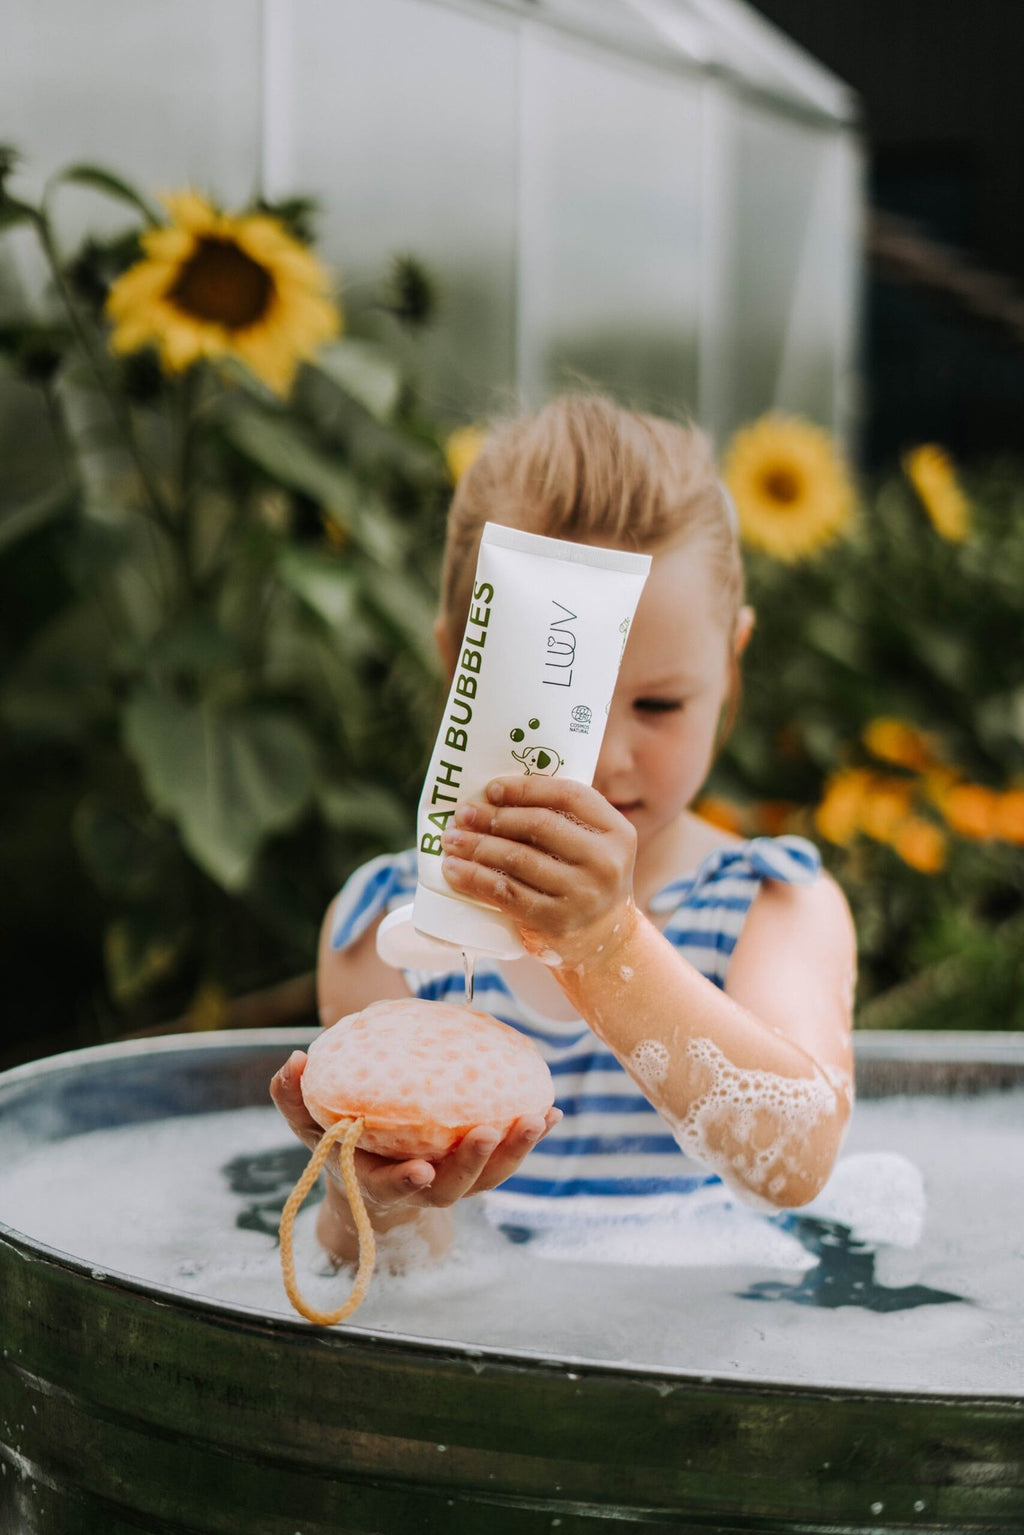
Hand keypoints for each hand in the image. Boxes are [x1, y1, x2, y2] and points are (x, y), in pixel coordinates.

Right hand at [270, 1050, 561, 1218]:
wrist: (372, 1177)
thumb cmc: (340, 1143)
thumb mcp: (309, 1124)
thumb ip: (294, 1098)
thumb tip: (295, 1059)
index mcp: (375, 1180)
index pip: (391, 1186)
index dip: (405, 1182)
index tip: (419, 1169)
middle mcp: (420, 1186)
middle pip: (453, 1186)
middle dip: (474, 1162)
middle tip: (490, 1130)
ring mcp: (454, 1181)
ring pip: (489, 1175)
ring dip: (515, 1150)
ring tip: (538, 1117)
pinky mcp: (478, 1169)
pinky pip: (508, 1157)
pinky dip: (531, 1137)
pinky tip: (553, 1111)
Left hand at [440, 774, 636, 966]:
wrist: (605, 941)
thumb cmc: (588, 881)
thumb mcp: (596, 847)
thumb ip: (566, 820)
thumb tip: (496, 795)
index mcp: (618, 833)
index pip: (569, 796)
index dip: (527, 788)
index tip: (492, 789)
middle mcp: (605, 863)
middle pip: (540, 825)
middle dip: (494, 817)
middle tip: (463, 814)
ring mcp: (581, 895)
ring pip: (518, 859)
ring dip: (477, 845)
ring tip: (451, 839)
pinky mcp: (555, 921)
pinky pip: (506, 892)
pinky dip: (474, 878)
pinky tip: (454, 869)